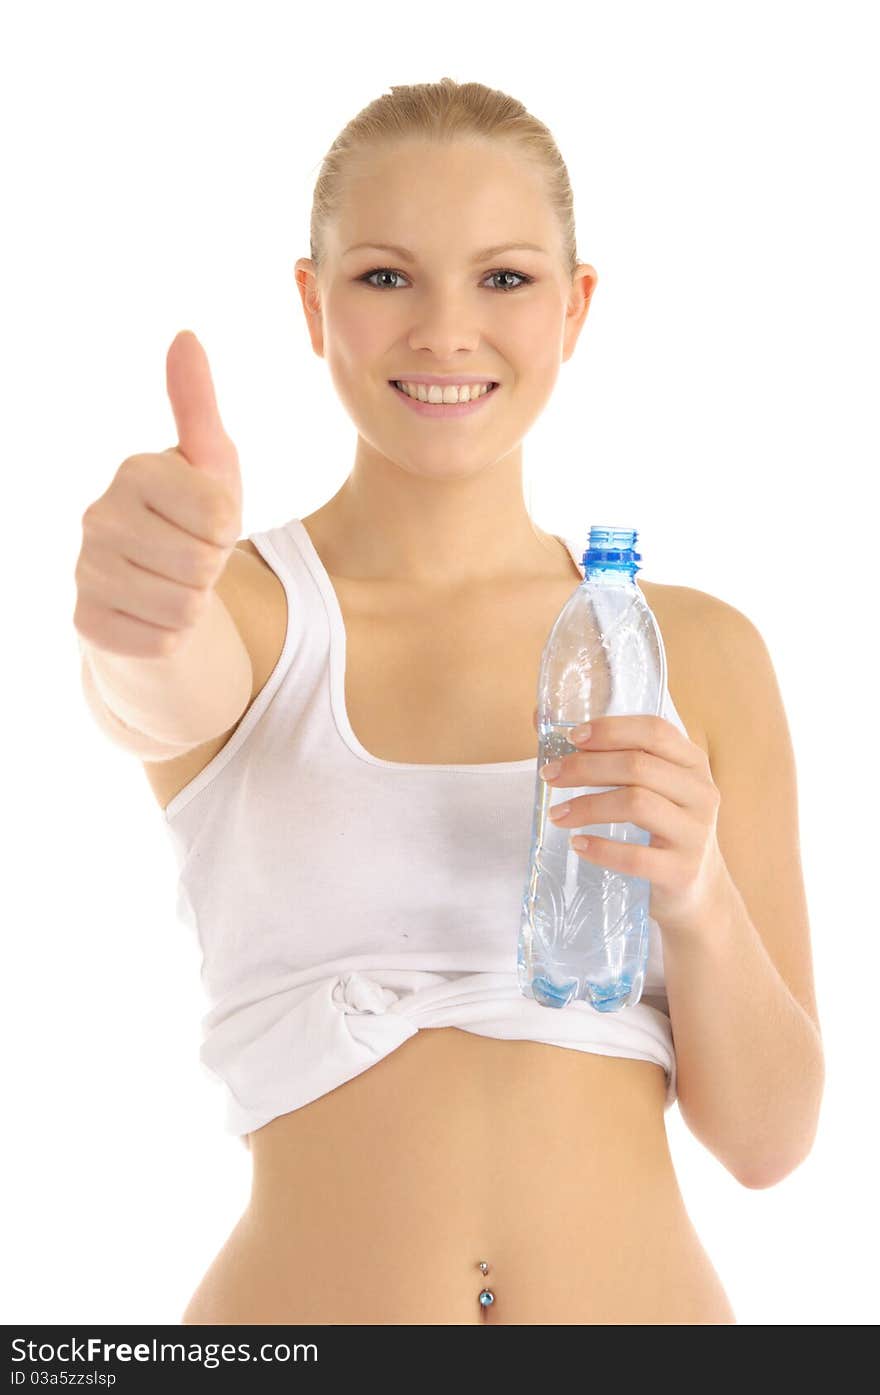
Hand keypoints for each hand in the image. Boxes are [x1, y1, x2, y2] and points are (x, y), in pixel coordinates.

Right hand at [75, 330, 242, 657]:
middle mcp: (98, 517)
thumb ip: (198, 405)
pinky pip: (162, 643)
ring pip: (185, 609)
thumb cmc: (191, 520)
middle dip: (212, 570)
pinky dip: (171, 637)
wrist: (155, 588)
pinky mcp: (86, 622)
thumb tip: (185, 337)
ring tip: (175, 585)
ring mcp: (86, 572)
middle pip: (204, 565)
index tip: (207, 524)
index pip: (221, 517)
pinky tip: (153, 614)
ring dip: (194, 605)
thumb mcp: (209, 464)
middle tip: (191, 559)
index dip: (229, 529)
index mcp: (134, 471)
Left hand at [533, 711, 729, 939]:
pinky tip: (578, 845)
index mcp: (692, 763)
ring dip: (587, 806)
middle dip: (586, 767)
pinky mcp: (682, 871)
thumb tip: (541, 719)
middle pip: (638, 766)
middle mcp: (700, 792)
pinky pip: (636, 857)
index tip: (573, 738)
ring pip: (636, 805)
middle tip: (550, 776)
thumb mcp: (649, 788)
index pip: (655, 731)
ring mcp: (695, 833)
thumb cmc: (661, 827)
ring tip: (556, 815)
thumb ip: (607, 755)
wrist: (697, 889)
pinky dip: (601, 849)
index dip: (611, 730)